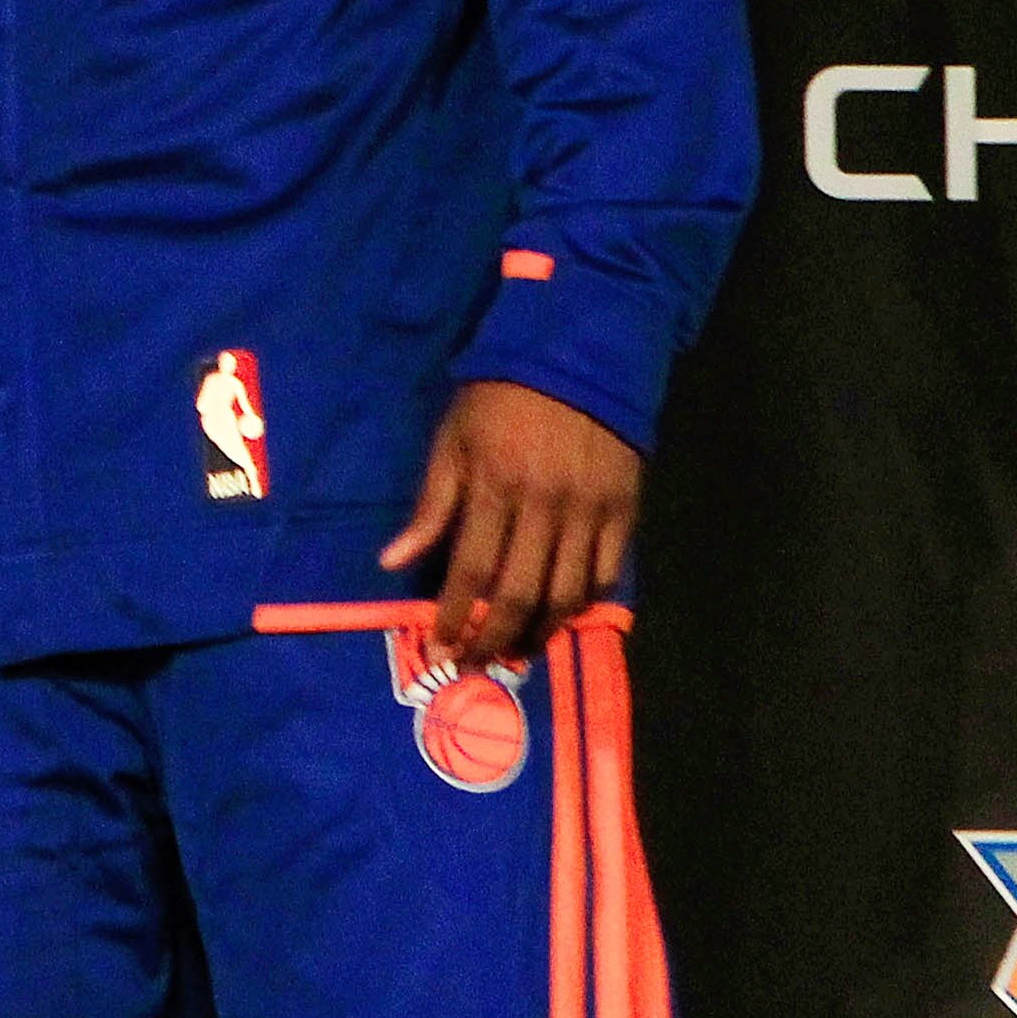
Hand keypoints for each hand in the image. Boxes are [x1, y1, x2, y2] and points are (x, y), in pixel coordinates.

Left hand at [376, 379, 638, 668]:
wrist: (579, 353)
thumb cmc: (500, 397)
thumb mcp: (452, 439)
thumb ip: (430, 505)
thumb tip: (392, 561)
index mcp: (494, 486)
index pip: (470, 570)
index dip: (454, 616)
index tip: (440, 647)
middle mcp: (544, 506)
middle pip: (520, 594)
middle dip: (494, 639)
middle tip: (477, 664)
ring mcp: (589, 510)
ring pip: (567, 594)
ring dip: (540, 632)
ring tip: (518, 650)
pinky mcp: (625, 509)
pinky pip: (607, 572)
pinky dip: (584, 601)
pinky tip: (563, 613)